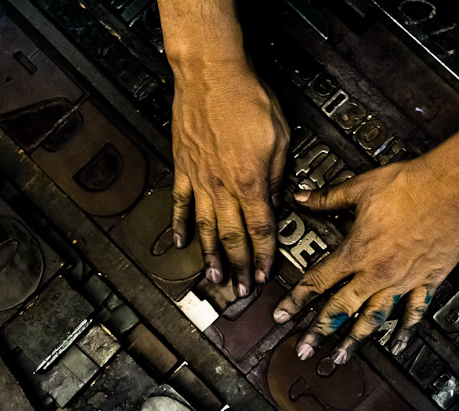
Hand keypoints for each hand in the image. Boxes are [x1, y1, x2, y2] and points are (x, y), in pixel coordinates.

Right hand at [170, 65, 288, 296]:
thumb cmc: (246, 96)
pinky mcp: (183, 167)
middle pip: (232, 236)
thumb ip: (278, 174)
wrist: (210, 73)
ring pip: (204, 227)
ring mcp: (199, 179)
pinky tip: (179, 242)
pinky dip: (179, 224)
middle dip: (238, 267)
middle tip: (239, 290)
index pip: (260, 229)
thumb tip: (277, 200)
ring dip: (210, 256)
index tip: (264, 274)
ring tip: (213, 278)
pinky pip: (179, 203)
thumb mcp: (279, 136)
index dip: (263, 256)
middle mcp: (222, 186)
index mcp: (250, 180)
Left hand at [271, 157, 458, 362]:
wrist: (453, 188)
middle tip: (304, 350)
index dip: (296, 299)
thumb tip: (305, 197)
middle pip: (340, 309)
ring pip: (373, 318)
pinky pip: (414, 312)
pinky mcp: (427, 280)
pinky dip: (405, 330)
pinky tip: (397, 344)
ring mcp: (402, 280)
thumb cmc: (410, 185)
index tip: (282, 314)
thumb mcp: (361, 187)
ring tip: (341, 358)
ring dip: (354, 340)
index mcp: (357, 251)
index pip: (318, 281)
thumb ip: (329, 197)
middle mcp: (377, 272)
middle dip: (318, 331)